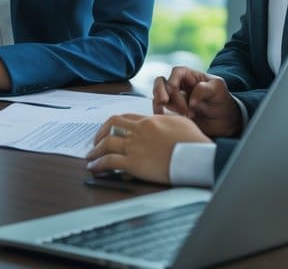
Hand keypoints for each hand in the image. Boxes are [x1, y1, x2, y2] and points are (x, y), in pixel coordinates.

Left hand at [86, 113, 210, 184]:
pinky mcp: (134, 163)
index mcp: (149, 121)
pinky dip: (98, 164)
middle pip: (111, 126)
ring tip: (90, 157)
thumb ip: (166, 120)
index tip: (109, 130)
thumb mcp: (180, 122)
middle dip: (100, 133)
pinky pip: (109, 161)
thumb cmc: (195, 142)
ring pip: (106, 144)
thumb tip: (162, 119)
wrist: (198, 157)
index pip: (125, 118)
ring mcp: (135, 146)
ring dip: (95, 150)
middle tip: (95, 142)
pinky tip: (94, 168)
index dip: (114, 124)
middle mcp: (139, 131)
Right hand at [153, 66, 241, 137]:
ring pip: (157, 94)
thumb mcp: (218, 89)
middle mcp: (179, 85)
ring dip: (160, 103)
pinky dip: (157, 111)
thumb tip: (191, 101)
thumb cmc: (221, 100)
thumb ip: (204, 89)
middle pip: (161, 82)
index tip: (175, 90)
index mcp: (189, 76)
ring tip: (169, 112)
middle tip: (165, 102)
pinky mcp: (172, 110)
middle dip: (160, 91)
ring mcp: (174, 98)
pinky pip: (159, 107)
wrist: (224, 121)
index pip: (176, 72)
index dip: (173, 80)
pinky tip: (162, 116)